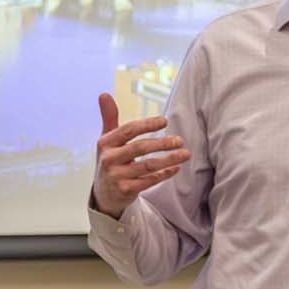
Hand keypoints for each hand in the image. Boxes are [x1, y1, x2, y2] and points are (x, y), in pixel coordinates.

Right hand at [92, 93, 188, 218]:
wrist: (103, 194)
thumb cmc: (110, 161)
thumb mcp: (106, 140)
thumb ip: (109, 117)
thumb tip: (104, 94)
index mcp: (105, 143)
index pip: (128, 130)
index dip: (147, 124)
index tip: (165, 121)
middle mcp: (109, 159)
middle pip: (140, 148)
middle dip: (162, 143)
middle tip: (180, 140)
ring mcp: (117, 176)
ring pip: (148, 165)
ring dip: (169, 159)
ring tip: (185, 154)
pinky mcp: (126, 191)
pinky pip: (149, 180)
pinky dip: (164, 174)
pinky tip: (176, 168)